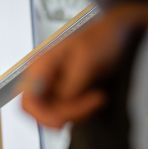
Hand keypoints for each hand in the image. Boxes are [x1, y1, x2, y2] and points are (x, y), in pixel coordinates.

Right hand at [21, 1, 147, 127]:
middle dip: (67, 114)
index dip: (43, 115)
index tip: (67, 117)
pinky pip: (67, 112)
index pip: (29, 103)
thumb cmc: (101, 38)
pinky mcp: (66, 92)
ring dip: (78, 113)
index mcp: (40, 67)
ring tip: (98, 98)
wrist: (118, 31)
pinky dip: (82, 111)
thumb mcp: (86, 60)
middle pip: (42, 112)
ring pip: (56, 115)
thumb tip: (62, 102)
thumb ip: (70, 84)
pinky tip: (97, 98)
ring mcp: (54, 87)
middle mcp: (43, 79)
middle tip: (92, 103)